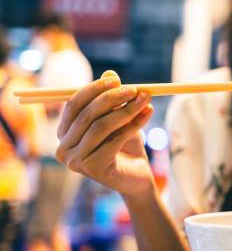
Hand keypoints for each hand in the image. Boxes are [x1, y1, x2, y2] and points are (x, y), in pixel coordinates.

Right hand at [55, 71, 154, 198]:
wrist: (137, 177)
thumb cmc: (125, 146)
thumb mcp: (118, 119)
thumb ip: (112, 99)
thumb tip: (111, 73)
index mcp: (64, 133)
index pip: (73, 104)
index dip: (94, 89)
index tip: (116, 79)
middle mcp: (64, 148)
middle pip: (87, 114)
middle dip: (113, 98)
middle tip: (135, 89)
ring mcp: (76, 161)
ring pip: (102, 126)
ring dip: (126, 110)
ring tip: (145, 100)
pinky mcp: (93, 169)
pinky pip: (115, 140)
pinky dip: (134, 124)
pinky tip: (148, 114)